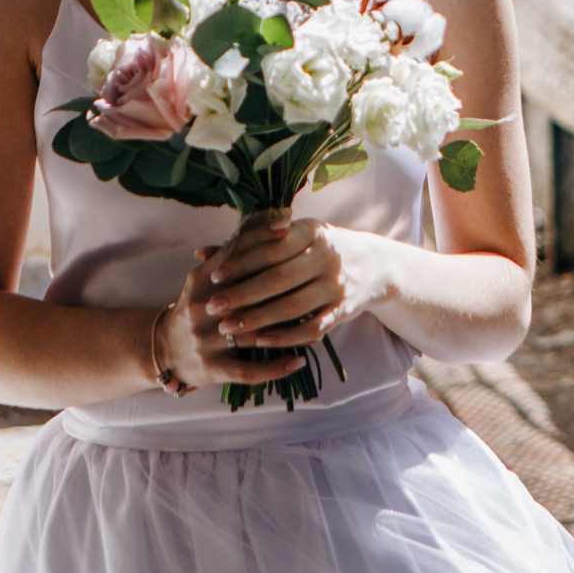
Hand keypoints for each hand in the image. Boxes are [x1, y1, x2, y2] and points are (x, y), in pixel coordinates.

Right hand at [152, 224, 309, 392]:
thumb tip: (262, 229)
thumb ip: (231, 257)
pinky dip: (276, 367)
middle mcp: (201, 308)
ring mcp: (206, 340)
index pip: (233, 254)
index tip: (287, 227)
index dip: (260, 239)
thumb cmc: (196, 307)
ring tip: (312, 320)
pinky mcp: (211, 368)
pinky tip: (299, 360)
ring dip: (286, 329)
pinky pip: (249, 370)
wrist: (162, 348)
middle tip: (311, 276)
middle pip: (246, 294)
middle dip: (281, 285)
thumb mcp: (205, 279)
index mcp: (201, 281)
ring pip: (252, 333)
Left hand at [204, 218, 382, 350]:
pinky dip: (285, 336)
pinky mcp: (343, 310)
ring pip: (291, 306)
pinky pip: (310, 327)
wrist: (373, 265)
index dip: (241, 262)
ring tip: (229, 327)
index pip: (270, 248)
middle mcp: (327, 256)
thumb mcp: (292, 236)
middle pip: (278, 279)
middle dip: (242, 295)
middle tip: (214, 307)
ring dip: (257, 320)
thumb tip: (200, 252)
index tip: (214, 276)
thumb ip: (250, 245)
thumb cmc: (318, 249)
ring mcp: (336, 285)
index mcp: (312, 231)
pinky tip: (261, 341)